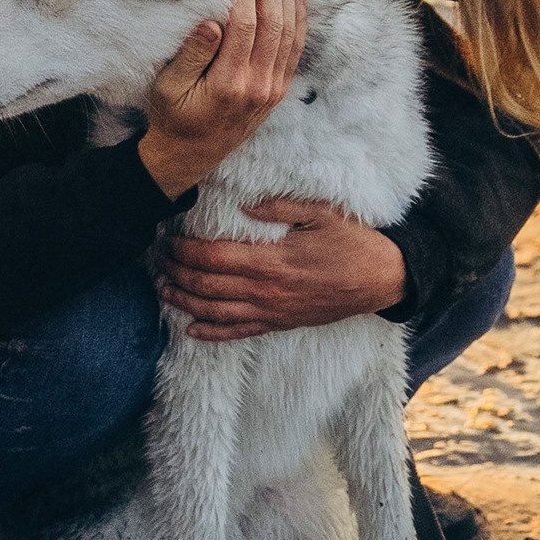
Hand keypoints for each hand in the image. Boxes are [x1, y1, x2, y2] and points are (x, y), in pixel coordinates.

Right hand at [137, 0, 306, 200]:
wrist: (191, 155)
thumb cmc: (174, 117)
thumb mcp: (169, 87)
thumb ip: (192, 54)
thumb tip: (212, 22)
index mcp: (229, 83)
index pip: (245, 26)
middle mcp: (258, 86)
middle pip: (274, 25)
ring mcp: (272, 89)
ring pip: (289, 35)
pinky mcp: (278, 90)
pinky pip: (295, 50)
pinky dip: (299, 20)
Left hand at [158, 198, 407, 339]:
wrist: (380, 280)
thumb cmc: (352, 242)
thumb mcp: (321, 213)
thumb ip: (282, 207)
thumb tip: (246, 206)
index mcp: (273, 261)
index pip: (215, 259)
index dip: (186, 252)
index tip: (169, 240)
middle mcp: (267, 291)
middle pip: (208, 287)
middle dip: (178, 275)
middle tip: (158, 263)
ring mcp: (273, 311)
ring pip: (217, 313)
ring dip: (186, 304)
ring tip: (163, 292)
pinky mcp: (281, 324)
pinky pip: (239, 333)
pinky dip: (212, 333)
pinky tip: (192, 330)